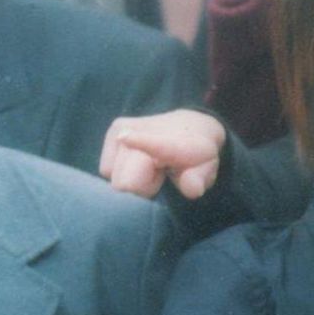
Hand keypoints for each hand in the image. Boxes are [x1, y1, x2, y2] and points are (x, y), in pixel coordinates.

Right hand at [99, 109, 226, 199]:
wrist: (190, 126)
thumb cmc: (197, 154)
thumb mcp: (207, 168)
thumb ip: (199, 179)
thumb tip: (192, 189)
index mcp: (172, 142)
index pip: (155, 144)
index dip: (141, 143)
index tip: (125, 138)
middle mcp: (143, 130)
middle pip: (125, 183)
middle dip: (141, 188)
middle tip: (160, 174)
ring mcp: (124, 128)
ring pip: (115, 178)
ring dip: (133, 179)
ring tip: (152, 166)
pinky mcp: (114, 131)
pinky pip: (107, 170)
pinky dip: (122, 171)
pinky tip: (140, 161)